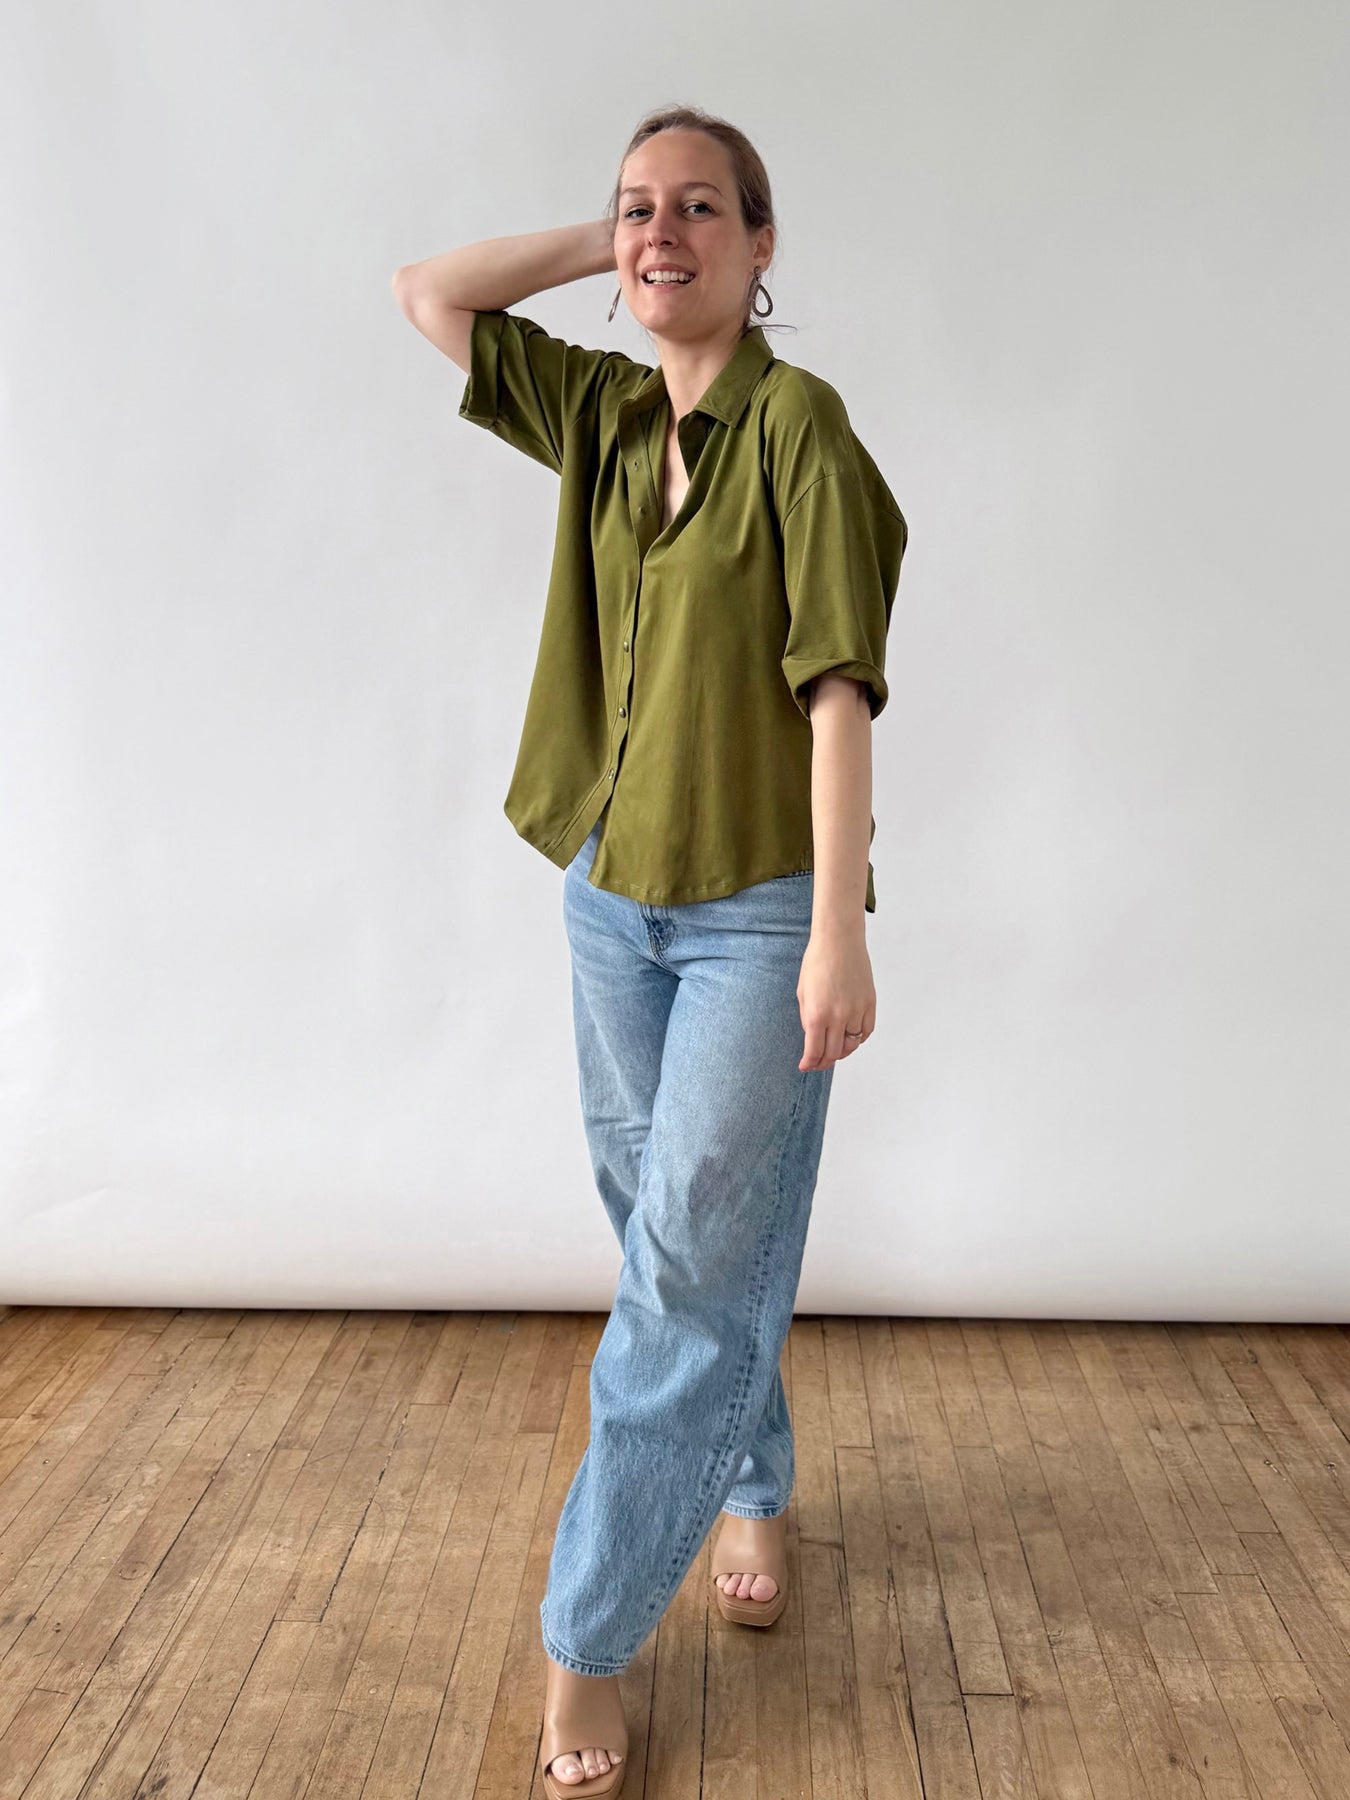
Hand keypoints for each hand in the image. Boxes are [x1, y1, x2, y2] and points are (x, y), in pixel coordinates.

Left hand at [796, 931, 874, 1070]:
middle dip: (823, 1062)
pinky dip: (859, 1039)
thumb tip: (813, 1039)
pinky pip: (866, 1031)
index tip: (805, 1066)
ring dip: (841, 1052)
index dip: (810, 1063)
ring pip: (852, 1045)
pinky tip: (850, 1038)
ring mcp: (857, 1011)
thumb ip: (808, 1018)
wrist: (839, 941)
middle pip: (834, 1053)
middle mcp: (839, 1016)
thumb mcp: (803, 993)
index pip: (815, 1051)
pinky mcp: (870, 1003)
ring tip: (833, 1051)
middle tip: (818, 1062)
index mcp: (817, 1014)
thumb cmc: (817, 962)